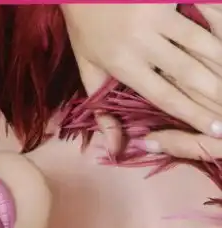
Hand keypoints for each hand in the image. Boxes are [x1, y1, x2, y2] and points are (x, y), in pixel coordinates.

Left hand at [61, 4, 221, 154]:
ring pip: (202, 42)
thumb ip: (101, 107)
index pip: (164, 95)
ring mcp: (157, 14)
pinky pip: (204, 12)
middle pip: (189, 73)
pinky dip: (219, 27)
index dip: (192, 114)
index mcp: (122, 63)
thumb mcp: (87, 66)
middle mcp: (141, 42)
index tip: (215, 130)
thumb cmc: (85, 25)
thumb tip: (115, 147)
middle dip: (217, 94)